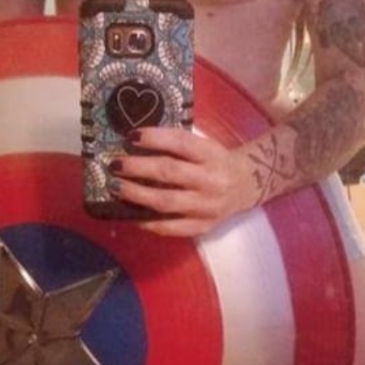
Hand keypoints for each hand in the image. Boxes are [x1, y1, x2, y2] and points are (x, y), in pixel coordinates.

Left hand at [107, 128, 256, 236]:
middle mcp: (212, 181)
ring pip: (166, 202)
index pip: (181, 143)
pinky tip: (131, 214)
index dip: (155, 138)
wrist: (248, 185)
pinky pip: (171, 228)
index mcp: (213, 155)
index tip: (131, 136)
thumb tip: (135, 144)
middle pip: (169, 173)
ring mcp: (208, 207)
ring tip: (116, 188)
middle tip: (116, 164)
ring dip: (137, 195)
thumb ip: (178, 145)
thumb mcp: (205, 146)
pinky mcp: (203, 226)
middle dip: (138, 168)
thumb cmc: (217, 161)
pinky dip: (148, 222)